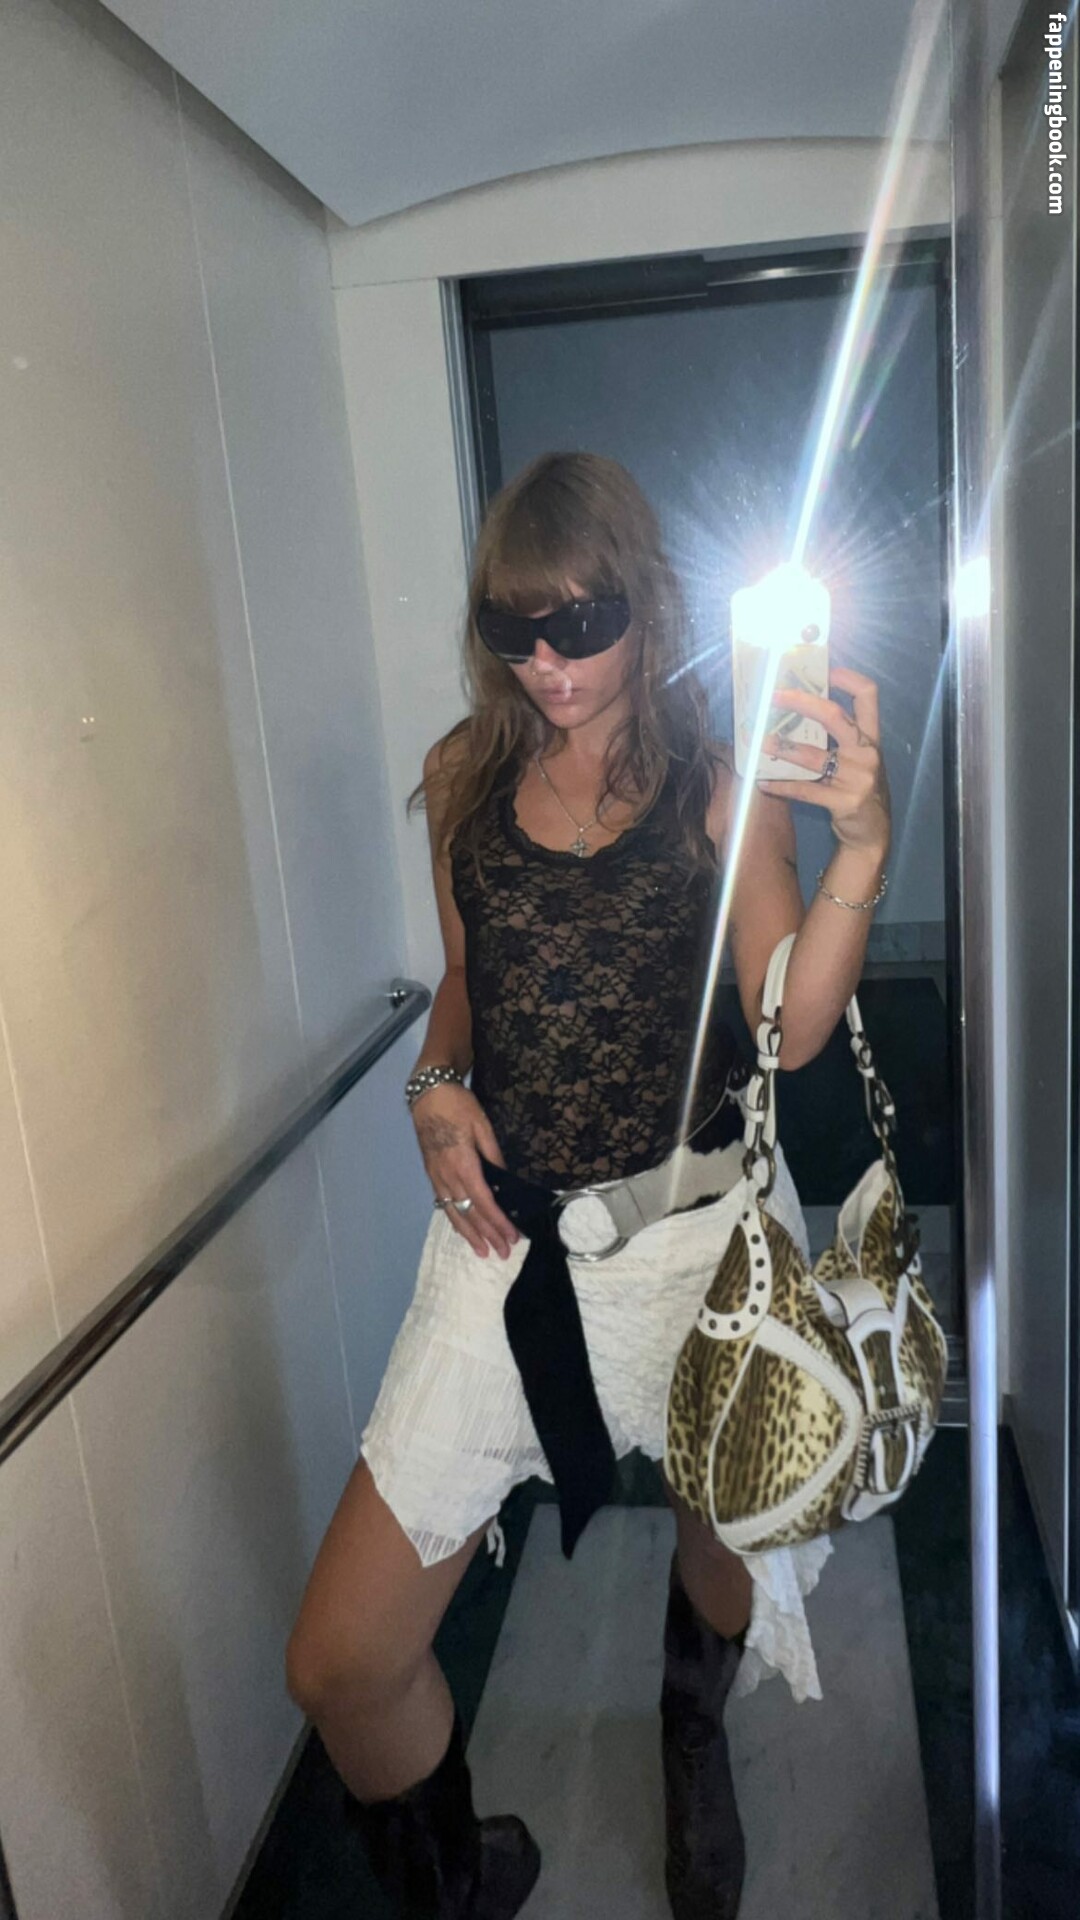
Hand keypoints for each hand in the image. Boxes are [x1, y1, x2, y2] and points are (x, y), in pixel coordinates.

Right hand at [411, 1084, 520, 1259]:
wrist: (428, 1095)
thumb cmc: (459, 1107)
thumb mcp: (483, 1127)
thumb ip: (494, 1156)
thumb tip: (506, 1180)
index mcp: (463, 1165)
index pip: (484, 1202)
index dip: (498, 1222)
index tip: (512, 1236)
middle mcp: (448, 1176)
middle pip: (469, 1213)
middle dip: (488, 1235)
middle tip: (504, 1253)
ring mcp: (437, 1177)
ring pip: (454, 1213)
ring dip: (469, 1235)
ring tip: (483, 1252)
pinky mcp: (431, 1174)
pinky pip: (444, 1204)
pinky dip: (455, 1220)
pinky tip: (463, 1230)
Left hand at [755, 664, 890, 856]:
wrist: (872, 834)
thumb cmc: (860, 789)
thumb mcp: (859, 760)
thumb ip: (840, 739)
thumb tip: (798, 713)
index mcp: (872, 738)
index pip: (868, 695)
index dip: (847, 678)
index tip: (824, 670)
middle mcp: (867, 753)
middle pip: (833, 715)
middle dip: (800, 701)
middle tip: (773, 696)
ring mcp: (858, 777)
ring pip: (812, 755)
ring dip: (780, 747)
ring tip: (757, 742)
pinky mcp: (845, 801)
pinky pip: (805, 790)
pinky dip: (782, 785)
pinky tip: (764, 783)